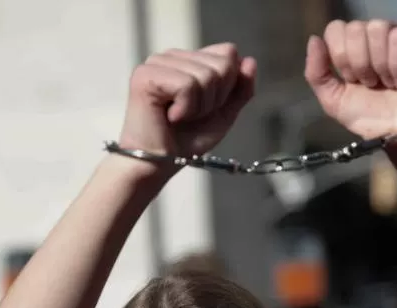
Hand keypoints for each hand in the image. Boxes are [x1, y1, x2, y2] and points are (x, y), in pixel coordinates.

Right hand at [118, 44, 256, 158]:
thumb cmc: (185, 141)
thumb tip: (250, 61)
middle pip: (222, 64)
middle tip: (190, 115)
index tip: (205, 107)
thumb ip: (240, 89)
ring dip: (200, 107)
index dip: (227, 86)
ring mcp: (157, 63)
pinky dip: (186, 109)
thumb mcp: (223, 114)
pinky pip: (188, 85)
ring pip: (206, 75)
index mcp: (188, 60)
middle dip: (215, 99)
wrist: (158, 165)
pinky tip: (170, 117)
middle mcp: (172, 56)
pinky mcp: (146, 75)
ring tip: (179, 118)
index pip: (228, 53)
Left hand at [305, 20, 396, 140]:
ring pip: (378, 29)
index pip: (336, 29)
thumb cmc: (371, 117)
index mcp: (353, 46)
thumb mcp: (334, 100)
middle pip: (355, 28)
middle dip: (359, 64)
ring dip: (379, 66)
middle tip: (371, 85)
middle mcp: (375, 36)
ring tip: (388, 85)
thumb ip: (316, 73)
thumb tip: (314, 39)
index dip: (340, 57)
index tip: (352, 81)